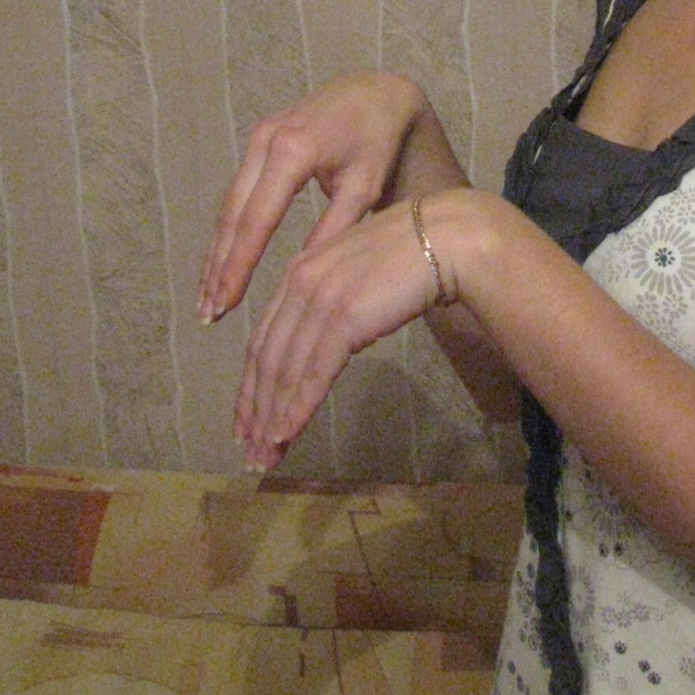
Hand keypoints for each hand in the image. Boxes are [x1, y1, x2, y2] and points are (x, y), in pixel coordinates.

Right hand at [197, 74, 436, 323]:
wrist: (376, 92)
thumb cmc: (376, 142)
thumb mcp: (362, 187)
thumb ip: (332, 229)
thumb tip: (300, 277)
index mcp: (292, 151)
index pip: (257, 220)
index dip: (238, 266)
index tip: (227, 304)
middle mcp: (265, 142)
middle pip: (232, 215)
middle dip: (218, 267)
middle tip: (209, 314)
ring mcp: (258, 139)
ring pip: (228, 206)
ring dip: (216, 253)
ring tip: (208, 298)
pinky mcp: (258, 142)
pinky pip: (237, 193)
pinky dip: (228, 231)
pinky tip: (221, 262)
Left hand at [232, 195, 456, 466]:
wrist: (446, 238)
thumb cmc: (412, 252)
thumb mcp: (359, 273)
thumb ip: (336, 298)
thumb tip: (333, 337)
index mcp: (300, 270)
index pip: (264, 337)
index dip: (252, 384)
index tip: (248, 420)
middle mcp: (300, 284)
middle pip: (266, 358)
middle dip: (255, 409)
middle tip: (250, 452)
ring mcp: (320, 301)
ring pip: (285, 370)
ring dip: (272, 418)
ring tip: (266, 456)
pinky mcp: (344, 318)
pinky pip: (314, 372)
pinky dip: (297, 407)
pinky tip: (287, 433)